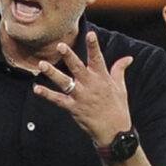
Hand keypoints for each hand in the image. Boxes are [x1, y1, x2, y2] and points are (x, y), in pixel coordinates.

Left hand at [32, 31, 132, 145]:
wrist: (114, 131)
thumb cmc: (118, 107)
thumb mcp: (120, 87)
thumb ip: (119, 70)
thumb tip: (128, 58)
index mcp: (102, 78)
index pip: (98, 58)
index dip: (94, 46)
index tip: (91, 34)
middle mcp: (90, 85)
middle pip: (77, 67)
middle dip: (68, 56)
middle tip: (59, 45)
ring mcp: (81, 96)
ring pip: (65, 82)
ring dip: (53, 73)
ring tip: (42, 64)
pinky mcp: (73, 108)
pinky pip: (57, 100)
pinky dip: (47, 95)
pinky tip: (36, 88)